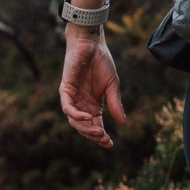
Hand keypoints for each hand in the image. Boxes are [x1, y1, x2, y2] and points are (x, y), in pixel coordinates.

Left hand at [60, 27, 125, 145]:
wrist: (92, 44)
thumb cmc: (102, 62)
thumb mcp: (112, 86)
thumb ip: (115, 104)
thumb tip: (123, 124)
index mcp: (93, 104)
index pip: (95, 125)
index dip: (101, 137)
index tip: (110, 144)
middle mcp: (81, 104)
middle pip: (84, 127)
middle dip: (94, 135)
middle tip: (105, 139)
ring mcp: (72, 98)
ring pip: (74, 121)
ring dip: (85, 128)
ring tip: (98, 132)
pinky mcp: (65, 89)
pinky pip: (67, 108)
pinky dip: (76, 115)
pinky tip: (87, 117)